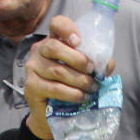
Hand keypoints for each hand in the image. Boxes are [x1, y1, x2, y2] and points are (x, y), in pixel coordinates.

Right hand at [24, 15, 116, 139]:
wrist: (50, 114)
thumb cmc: (68, 88)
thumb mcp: (84, 73)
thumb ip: (96, 65)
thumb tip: (107, 64)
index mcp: (53, 41)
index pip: (56, 25)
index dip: (67, 28)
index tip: (79, 41)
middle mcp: (39, 52)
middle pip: (54, 47)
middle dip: (78, 59)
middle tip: (92, 71)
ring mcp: (33, 69)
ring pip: (58, 70)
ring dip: (79, 80)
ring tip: (92, 88)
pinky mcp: (32, 87)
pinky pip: (55, 89)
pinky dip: (72, 93)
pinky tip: (82, 97)